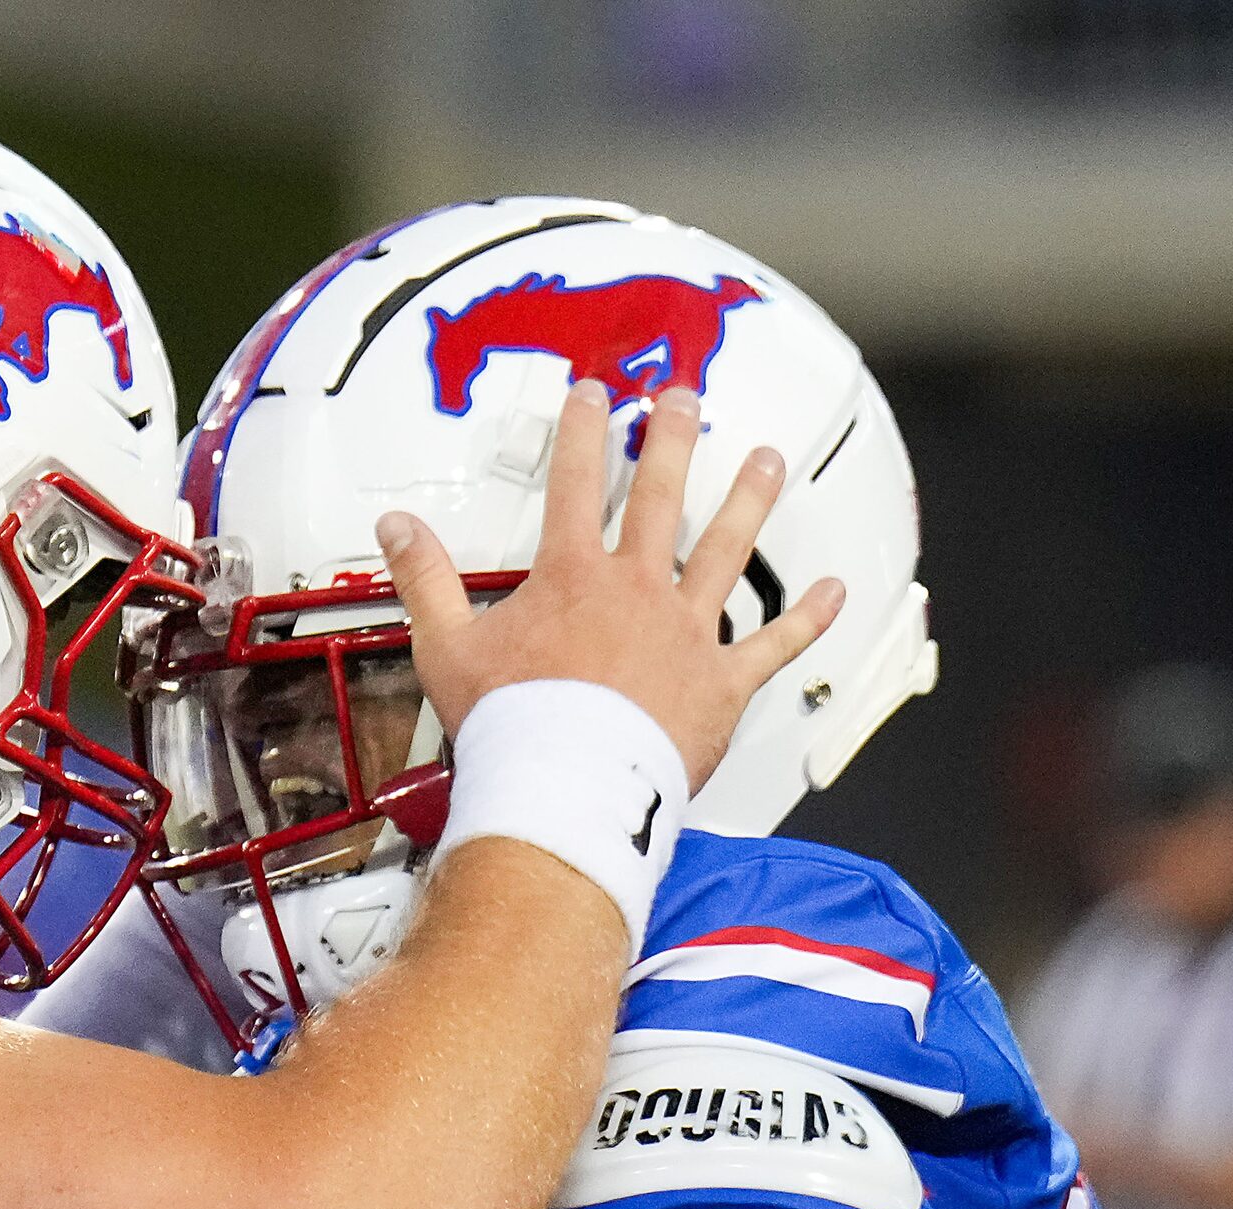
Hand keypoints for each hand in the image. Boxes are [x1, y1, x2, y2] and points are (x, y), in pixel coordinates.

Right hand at [387, 380, 845, 789]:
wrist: (567, 787)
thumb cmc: (511, 729)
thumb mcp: (447, 647)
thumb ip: (425, 580)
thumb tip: (398, 530)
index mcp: (572, 578)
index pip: (574, 484)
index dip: (582, 432)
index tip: (593, 396)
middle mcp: (636, 590)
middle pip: (659, 497)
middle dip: (672, 440)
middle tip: (684, 400)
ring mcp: (684, 631)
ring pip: (726, 549)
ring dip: (749, 500)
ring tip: (767, 460)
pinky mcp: (720, 681)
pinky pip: (774, 644)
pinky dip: (806, 620)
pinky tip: (833, 593)